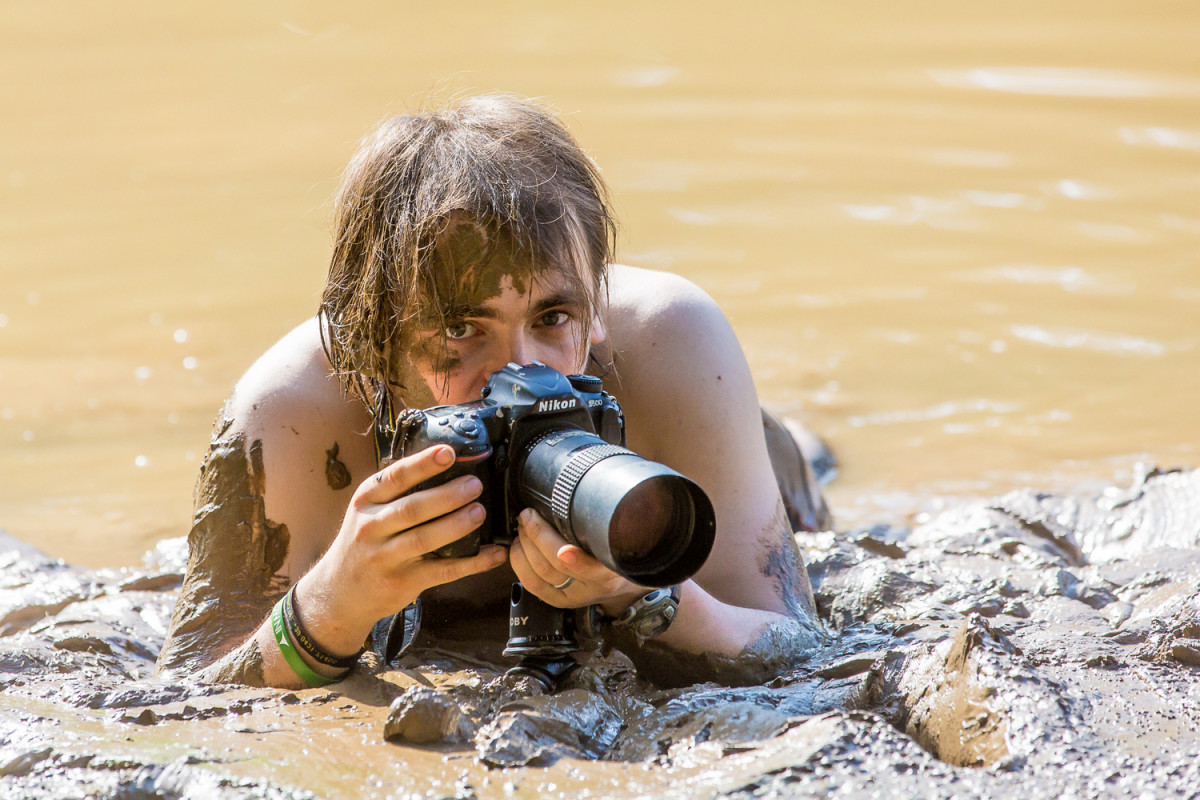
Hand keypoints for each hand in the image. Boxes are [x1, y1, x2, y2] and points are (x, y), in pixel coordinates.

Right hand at [297, 445, 506, 654]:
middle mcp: (372, 527)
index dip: (423, 464)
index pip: (395, 478)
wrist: (339, 592)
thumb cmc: (364, 542)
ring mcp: (386, 557)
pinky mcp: (404, 582)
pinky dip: (473, 562)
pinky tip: (493, 553)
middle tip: (475, 485)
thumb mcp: (367, 510)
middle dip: (448, 495)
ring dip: (457, 525)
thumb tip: (446, 463)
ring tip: (480, 512)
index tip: (449, 453)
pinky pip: (443, 570)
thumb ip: (397, 492)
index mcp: (366, 501)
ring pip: (425, 539)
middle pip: (413, 508)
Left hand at [509, 508, 645, 616]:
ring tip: (523, 526)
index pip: (593, 569)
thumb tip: (582, 487)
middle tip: (528, 514)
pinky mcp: (559, 600)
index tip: (564, 550)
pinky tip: (518, 546)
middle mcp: (594, 585)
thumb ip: (603, 517)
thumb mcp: (622, 531)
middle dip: (537, 536)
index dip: (577, 561)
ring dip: (524, 546)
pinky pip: (531, 584)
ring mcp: (575, 594)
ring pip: (540, 573)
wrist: (626, 577)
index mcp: (613, 568)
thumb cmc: (621, 546)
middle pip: (558, 566)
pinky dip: (519, 563)